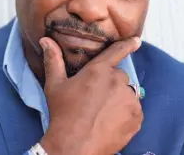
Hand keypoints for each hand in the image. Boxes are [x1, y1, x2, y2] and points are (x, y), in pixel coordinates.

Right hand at [39, 36, 142, 154]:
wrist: (74, 147)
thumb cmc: (63, 114)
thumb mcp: (55, 86)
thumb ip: (53, 60)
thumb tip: (45, 39)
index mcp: (99, 70)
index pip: (116, 52)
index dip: (128, 45)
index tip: (137, 41)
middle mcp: (118, 81)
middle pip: (119, 77)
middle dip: (110, 84)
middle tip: (96, 99)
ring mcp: (129, 100)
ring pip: (127, 94)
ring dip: (119, 99)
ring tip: (103, 113)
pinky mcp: (137, 117)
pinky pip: (134, 110)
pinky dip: (126, 114)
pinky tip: (111, 122)